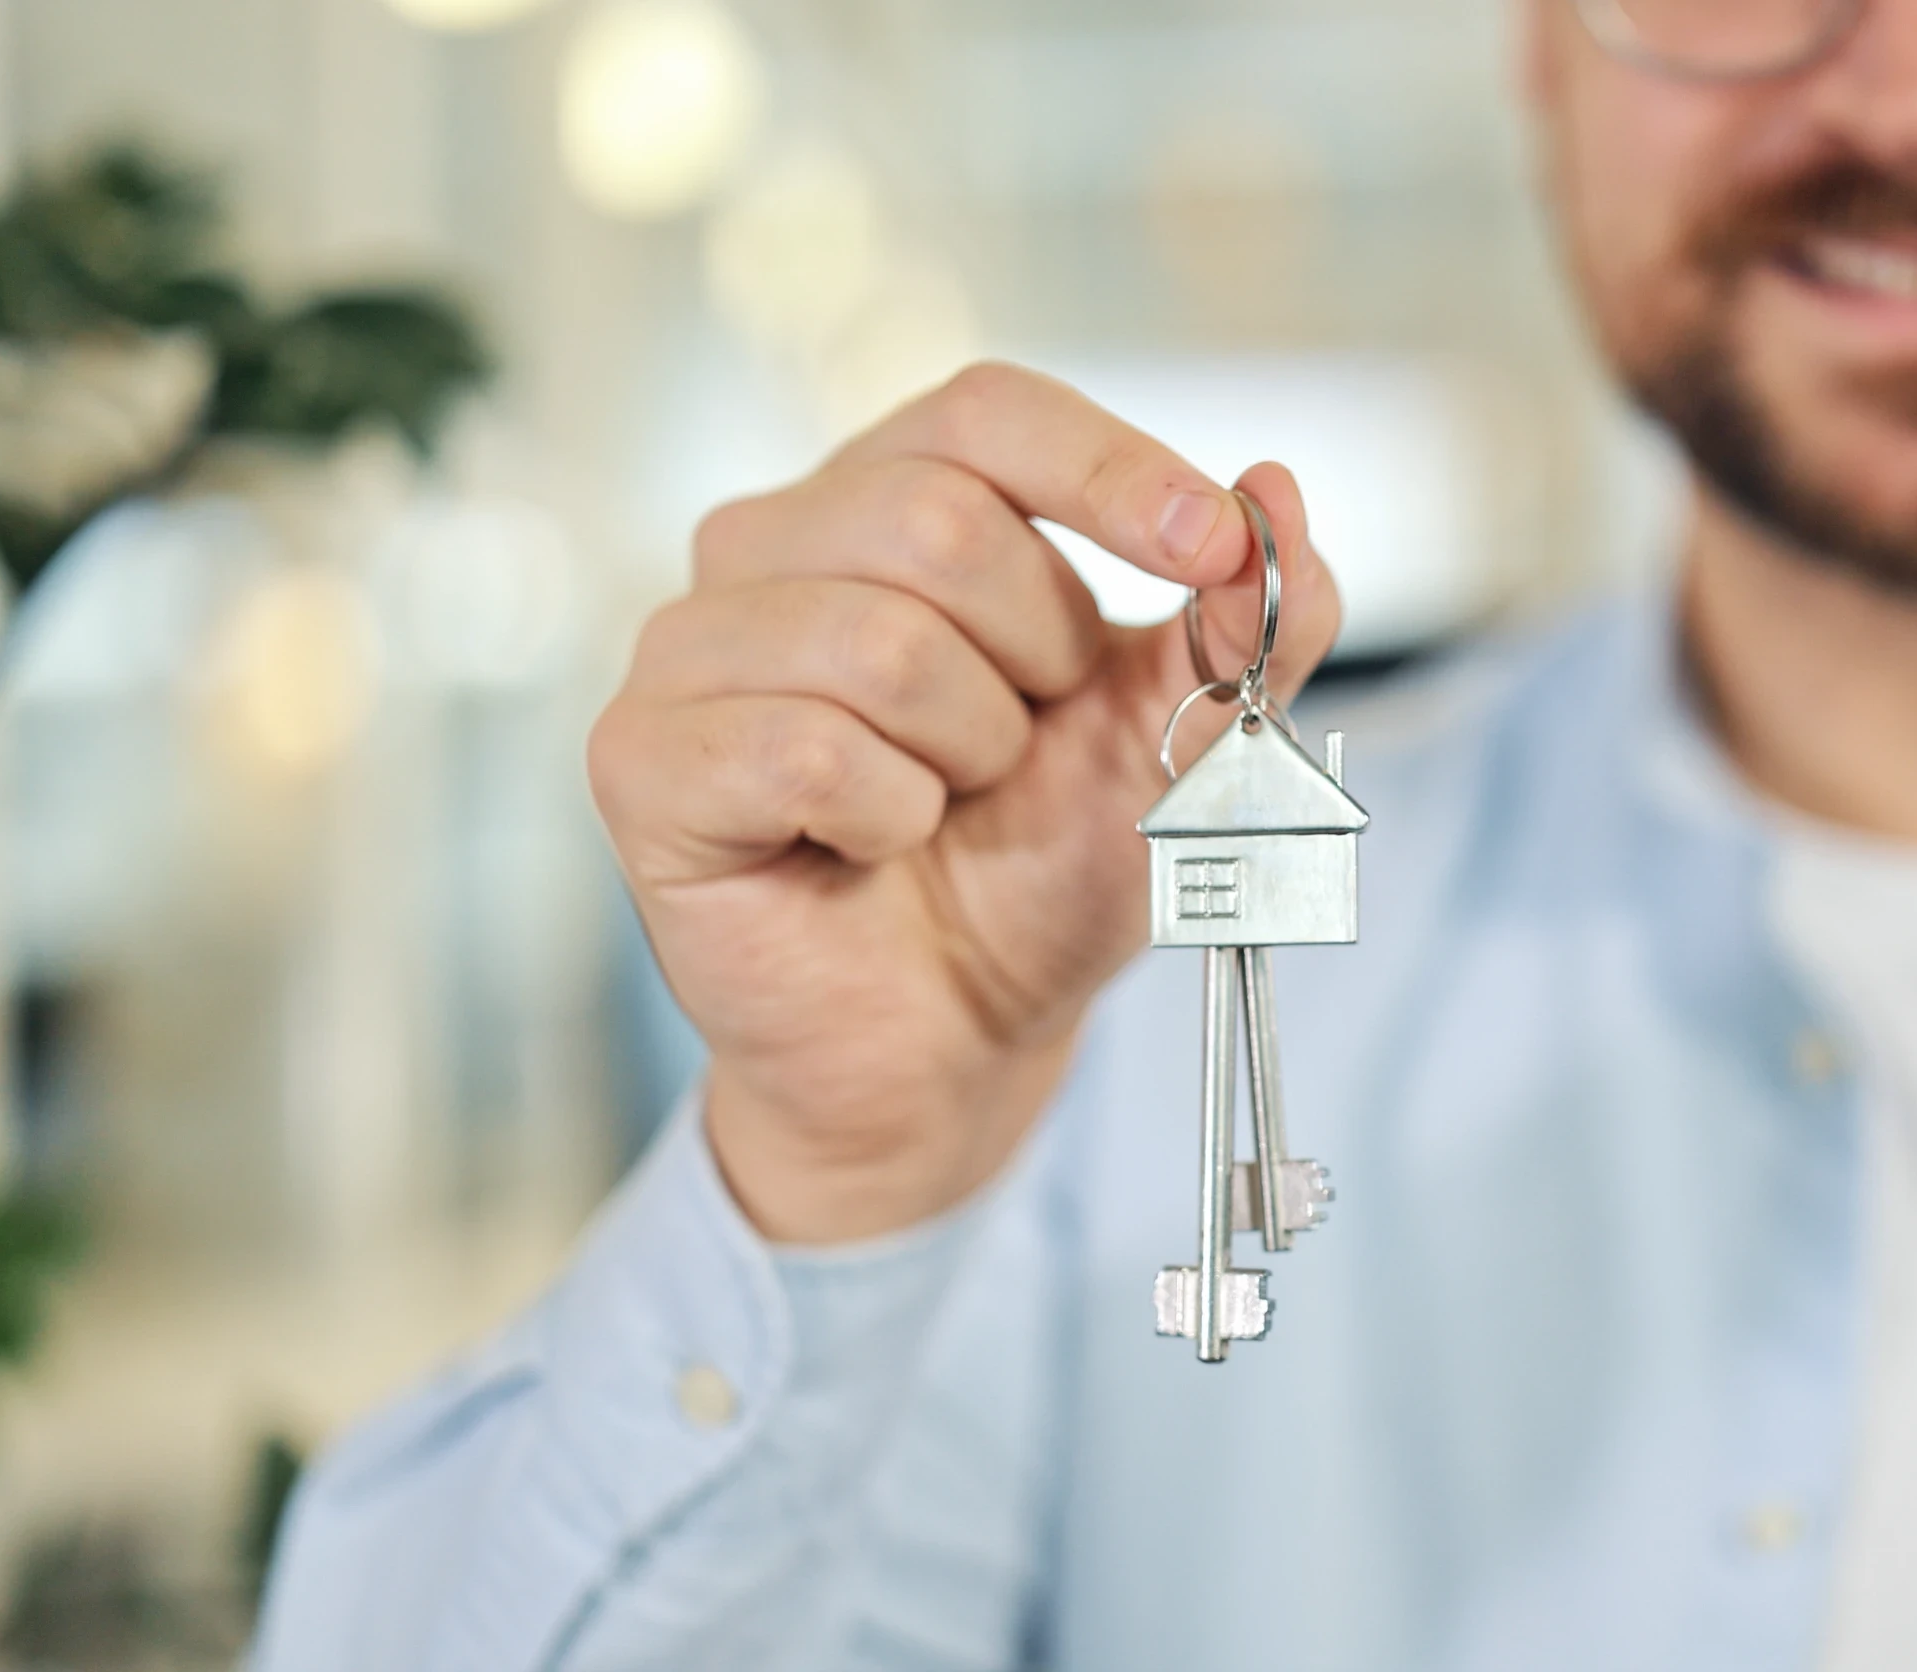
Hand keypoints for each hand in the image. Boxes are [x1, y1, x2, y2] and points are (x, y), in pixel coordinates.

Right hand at [589, 363, 1341, 1242]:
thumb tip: (1277, 489)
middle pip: (941, 518)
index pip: (990, 411)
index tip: (1211, 551)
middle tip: (1022, 747)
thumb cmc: (1044, 867)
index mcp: (894, 496)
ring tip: (946, 804)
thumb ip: (1246, 623)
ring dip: (967, 750)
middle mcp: (771, 542)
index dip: (1110, 471)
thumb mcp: (1179, 738)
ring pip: (878, 639)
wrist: (955, 1040)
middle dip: (1038, 655)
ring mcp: (688, 644)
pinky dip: (887, 816)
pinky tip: (872, 847)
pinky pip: (804, 747)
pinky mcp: (639, 755)